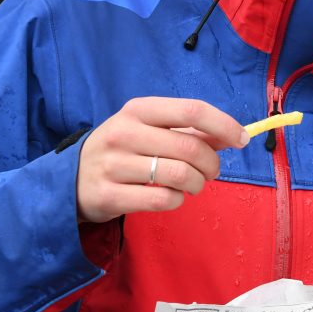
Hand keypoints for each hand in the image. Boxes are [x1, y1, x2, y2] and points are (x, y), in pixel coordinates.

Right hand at [76, 97, 247, 222]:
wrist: (70, 179)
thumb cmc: (122, 150)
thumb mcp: (149, 130)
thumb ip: (188, 131)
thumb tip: (230, 136)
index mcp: (138, 110)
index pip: (191, 110)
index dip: (223, 125)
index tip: (242, 139)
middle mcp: (123, 133)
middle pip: (190, 147)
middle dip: (212, 164)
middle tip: (211, 172)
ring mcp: (113, 165)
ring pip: (181, 175)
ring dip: (197, 184)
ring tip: (193, 185)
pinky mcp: (109, 195)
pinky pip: (163, 200)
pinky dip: (176, 201)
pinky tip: (170, 197)